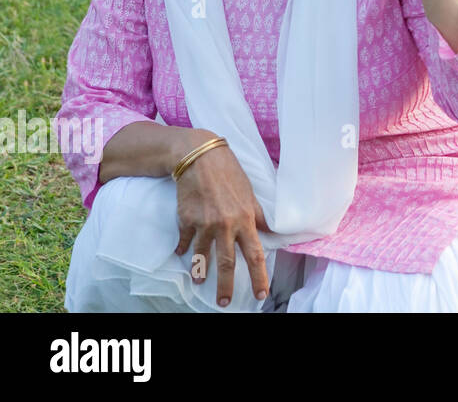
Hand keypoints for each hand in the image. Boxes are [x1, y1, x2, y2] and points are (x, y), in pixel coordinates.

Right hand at [173, 134, 270, 306]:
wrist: (199, 158)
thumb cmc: (229, 175)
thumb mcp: (250, 194)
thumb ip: (259, 216)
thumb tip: (272, 232)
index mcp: (246, 219)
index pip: (256, 254)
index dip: (259, 276)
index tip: (261, 294)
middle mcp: (226, 225)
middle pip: (227, 263)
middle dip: (226, 286)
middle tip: (225, 303)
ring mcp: (204, 225)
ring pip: (203, 256)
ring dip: (201, 271)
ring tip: (199, 281)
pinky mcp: (186, 221)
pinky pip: (184, 242)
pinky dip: (183, 249)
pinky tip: (182, 253)